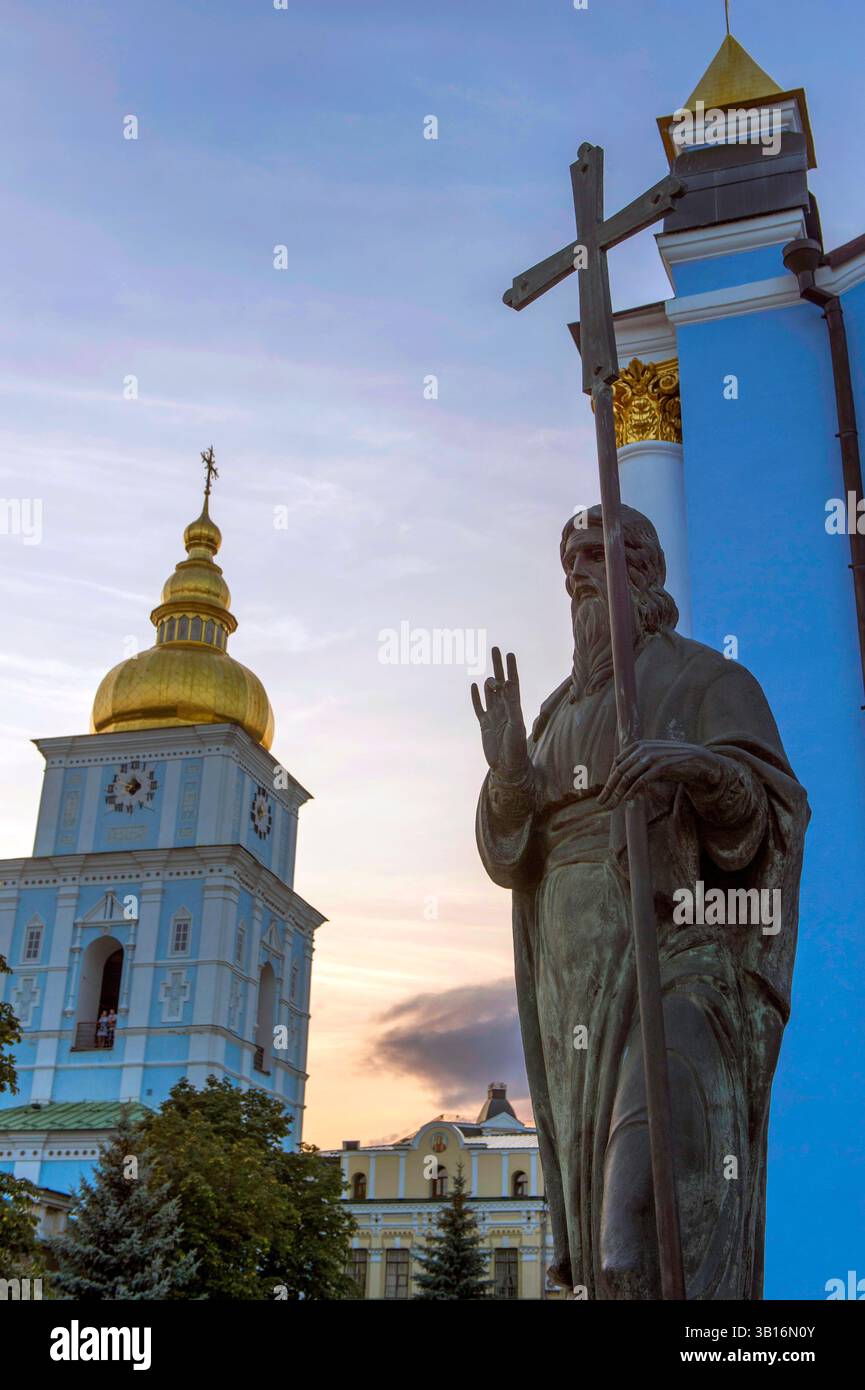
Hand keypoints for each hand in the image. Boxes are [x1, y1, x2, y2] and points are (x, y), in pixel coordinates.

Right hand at [471, 647, 529, 777]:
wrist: (507, 768)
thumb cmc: (515, 748)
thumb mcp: (515, 723)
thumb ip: (512, 703)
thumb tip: (510, 682)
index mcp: (514, 707)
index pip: (513, 683)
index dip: (511, 668)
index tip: (509, 654)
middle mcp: (504, 709)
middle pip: (501, 683)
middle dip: (498, 666)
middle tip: (496, 649)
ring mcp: (494, 716)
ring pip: (490, 694)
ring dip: (489, 682)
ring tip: (490, 674)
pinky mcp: (484, 725)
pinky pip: (479, 708)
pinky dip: (476, 697)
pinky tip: (474, 686)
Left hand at [598, 739, 726, 808]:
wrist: (698, 761)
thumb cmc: (673, 763)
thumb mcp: (653, 760)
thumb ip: (638, 765)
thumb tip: (620, 780)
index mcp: (639, 745)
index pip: (618, 763)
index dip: (610, 779)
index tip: (605, 793)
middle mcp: (643, 749)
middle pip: (620, 771)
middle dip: (608, 789)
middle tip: (601, 803)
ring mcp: (652, 757)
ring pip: (628, 777)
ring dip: (617, 793)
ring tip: (611, 805)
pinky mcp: (661, 766)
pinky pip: (642, 781)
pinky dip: (632, 791)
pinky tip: (626, 800)